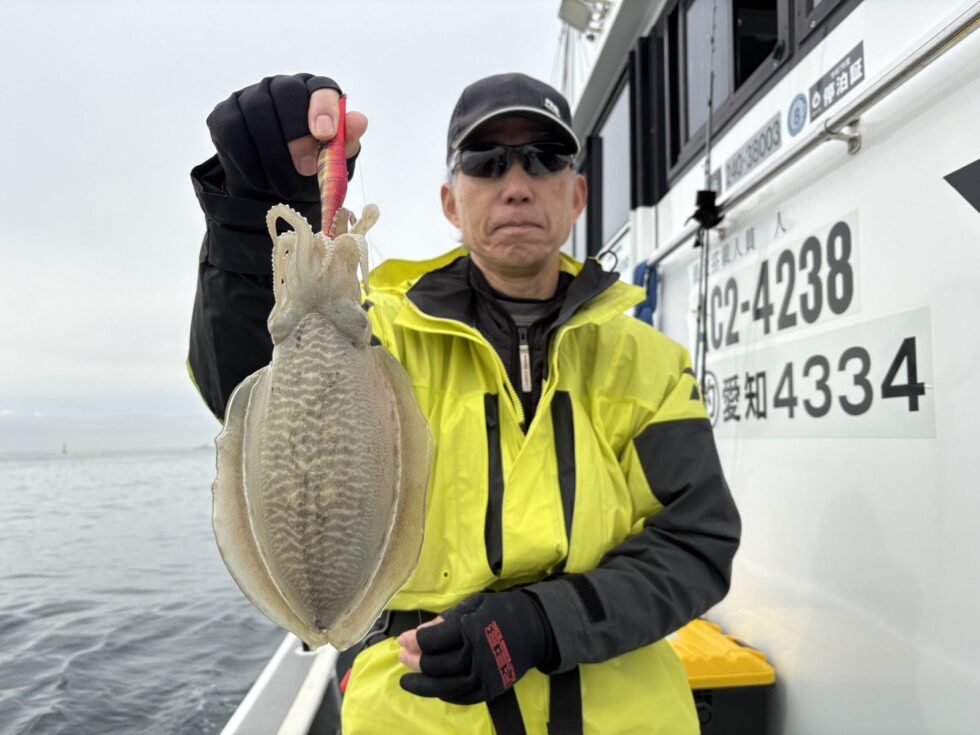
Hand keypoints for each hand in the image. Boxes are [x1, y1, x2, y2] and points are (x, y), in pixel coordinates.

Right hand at [206, 73, 367, 200]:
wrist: (273, 186)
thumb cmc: (308, 166)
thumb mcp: (331, 160)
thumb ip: (345, 141)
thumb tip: (359, 122)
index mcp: (313, 92)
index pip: (321, 87)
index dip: (323, 107)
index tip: (325, 135)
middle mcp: (281, 86)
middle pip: (287, 93)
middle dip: (297, 133)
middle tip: (307, 169)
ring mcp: (249, 97)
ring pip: (258, 113)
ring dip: (274, 155)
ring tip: (288, 187)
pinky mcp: (224, 116)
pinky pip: (233, 132)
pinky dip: (250, 162)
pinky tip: (263, 182)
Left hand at [397, 591, 555, 703]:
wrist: (537, 628)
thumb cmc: (503, 610)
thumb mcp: (475, 605)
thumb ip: (448, 619)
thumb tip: (422, 631)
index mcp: (472, 629)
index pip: (435, 640)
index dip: (415, 641)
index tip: (402, 640)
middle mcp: (477, 655)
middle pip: (438, 664)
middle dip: (416, 662)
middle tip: (402, 657)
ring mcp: (485, 675)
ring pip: (447, 686)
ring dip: (424, 684)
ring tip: (408, 680)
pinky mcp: (492, 688)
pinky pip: (463, 697)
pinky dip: (445, 694)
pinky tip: (433, 688)